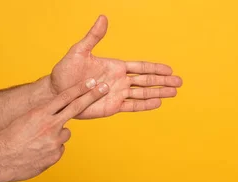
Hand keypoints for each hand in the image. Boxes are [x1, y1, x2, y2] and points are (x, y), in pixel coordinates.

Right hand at [0, 78, 108, 181]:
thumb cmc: (7, 139)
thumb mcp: (24, 121)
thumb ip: (42, 117)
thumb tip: (55, 119)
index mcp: (40, 113)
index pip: (63, 97)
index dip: (79, 89)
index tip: (91, 82)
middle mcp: (50, 125)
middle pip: (76, 108)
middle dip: (91, 96)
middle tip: (104, 88)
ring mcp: (55, 141)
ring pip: (65, 134)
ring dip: (56, 137)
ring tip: (37, 142)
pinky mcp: (56, 154)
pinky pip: (58, 149)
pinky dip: (50, 150)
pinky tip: (37, 153)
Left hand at [50, 15, 182, 117]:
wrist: (57, 93)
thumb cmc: (65, 71)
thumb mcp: (79, 51)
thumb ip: (94, 36)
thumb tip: (103, 18)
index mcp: (116, 66)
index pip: (141, 67)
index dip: (155, 68)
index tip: (170, 69)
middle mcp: (120, 81)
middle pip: (147, 81)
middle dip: (163, 81)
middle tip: (179, 82)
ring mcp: (118, 94)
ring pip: (144, 94)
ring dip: (159, 93)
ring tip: (174, 93)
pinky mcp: (113, 107)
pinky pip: (133, 106)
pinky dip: (145, 105)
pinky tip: (158, 103)